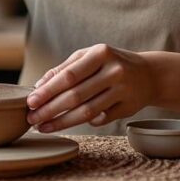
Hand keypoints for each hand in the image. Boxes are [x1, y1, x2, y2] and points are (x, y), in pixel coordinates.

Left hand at [26, 43, 155, 132]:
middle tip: (32, 119)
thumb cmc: (110, 63)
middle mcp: (114, 71)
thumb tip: (38, 86)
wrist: (149, 74)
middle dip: (50, 110)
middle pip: (75, 96)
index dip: (48, 91)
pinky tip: (69, 124)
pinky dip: (83, 122)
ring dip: (61, 122)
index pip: (69, 76)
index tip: (30, 101)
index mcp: (101, 53)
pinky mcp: (128, 108)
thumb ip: (64, 69)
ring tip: (43, 127)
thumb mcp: (89, 57)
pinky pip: (99, 119)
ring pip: (86, 112)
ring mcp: (123, 91)